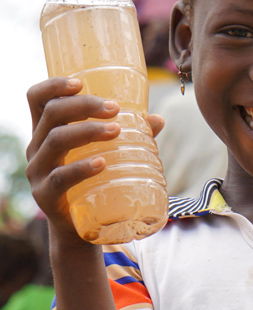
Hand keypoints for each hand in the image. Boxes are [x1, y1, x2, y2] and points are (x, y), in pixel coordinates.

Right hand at [25, 77, 164, 239]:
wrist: (80, 227)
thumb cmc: (94, 181)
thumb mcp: (107, 154)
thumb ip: (131, 136)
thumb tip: (157, 119)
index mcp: (47, 131)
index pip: (38, 99)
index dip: (53, 85)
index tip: (79, 82)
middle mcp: (37, 147)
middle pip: (52, 115)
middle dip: (83, 106)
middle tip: (114, 108)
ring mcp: (38, 172)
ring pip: (55, 141)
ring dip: (86, 132)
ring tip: (116, 131)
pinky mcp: (45, 196)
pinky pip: (60, 178)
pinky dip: (81, 169)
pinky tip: (101, 163)